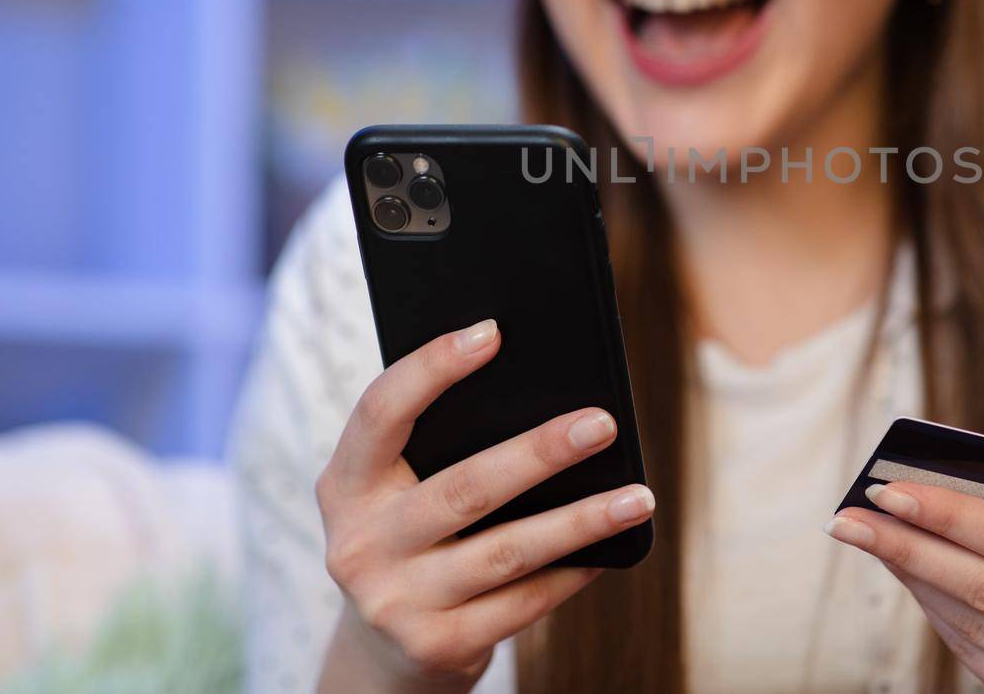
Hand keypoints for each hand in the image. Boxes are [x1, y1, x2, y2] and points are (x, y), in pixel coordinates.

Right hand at [314, 319, 655, 692]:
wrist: (386, 652)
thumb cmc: (413, 535)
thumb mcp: (400, 488)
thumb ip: (441, 442)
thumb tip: (548, 388)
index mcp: (345, 483)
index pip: (381, 412)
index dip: (432, 368)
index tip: (492, 332)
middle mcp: (359, 544)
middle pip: (464, 488)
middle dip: (540, 452)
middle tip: (603, 422)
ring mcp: (395, 601)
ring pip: (507, 551)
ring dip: (581, 520)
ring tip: (638, 497)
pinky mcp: (436, 646)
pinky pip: (522, 603)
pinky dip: (572, 574)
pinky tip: (610, 550)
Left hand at [825, 483, 983, 693]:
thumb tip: (947, 472)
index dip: (949, 514)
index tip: (889, 486)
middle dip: (908, 547)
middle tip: (850, 516)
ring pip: (973, 625)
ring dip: (912, 578)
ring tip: (866, 537)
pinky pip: (978, 655)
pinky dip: (935, 611)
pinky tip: (906, 574)